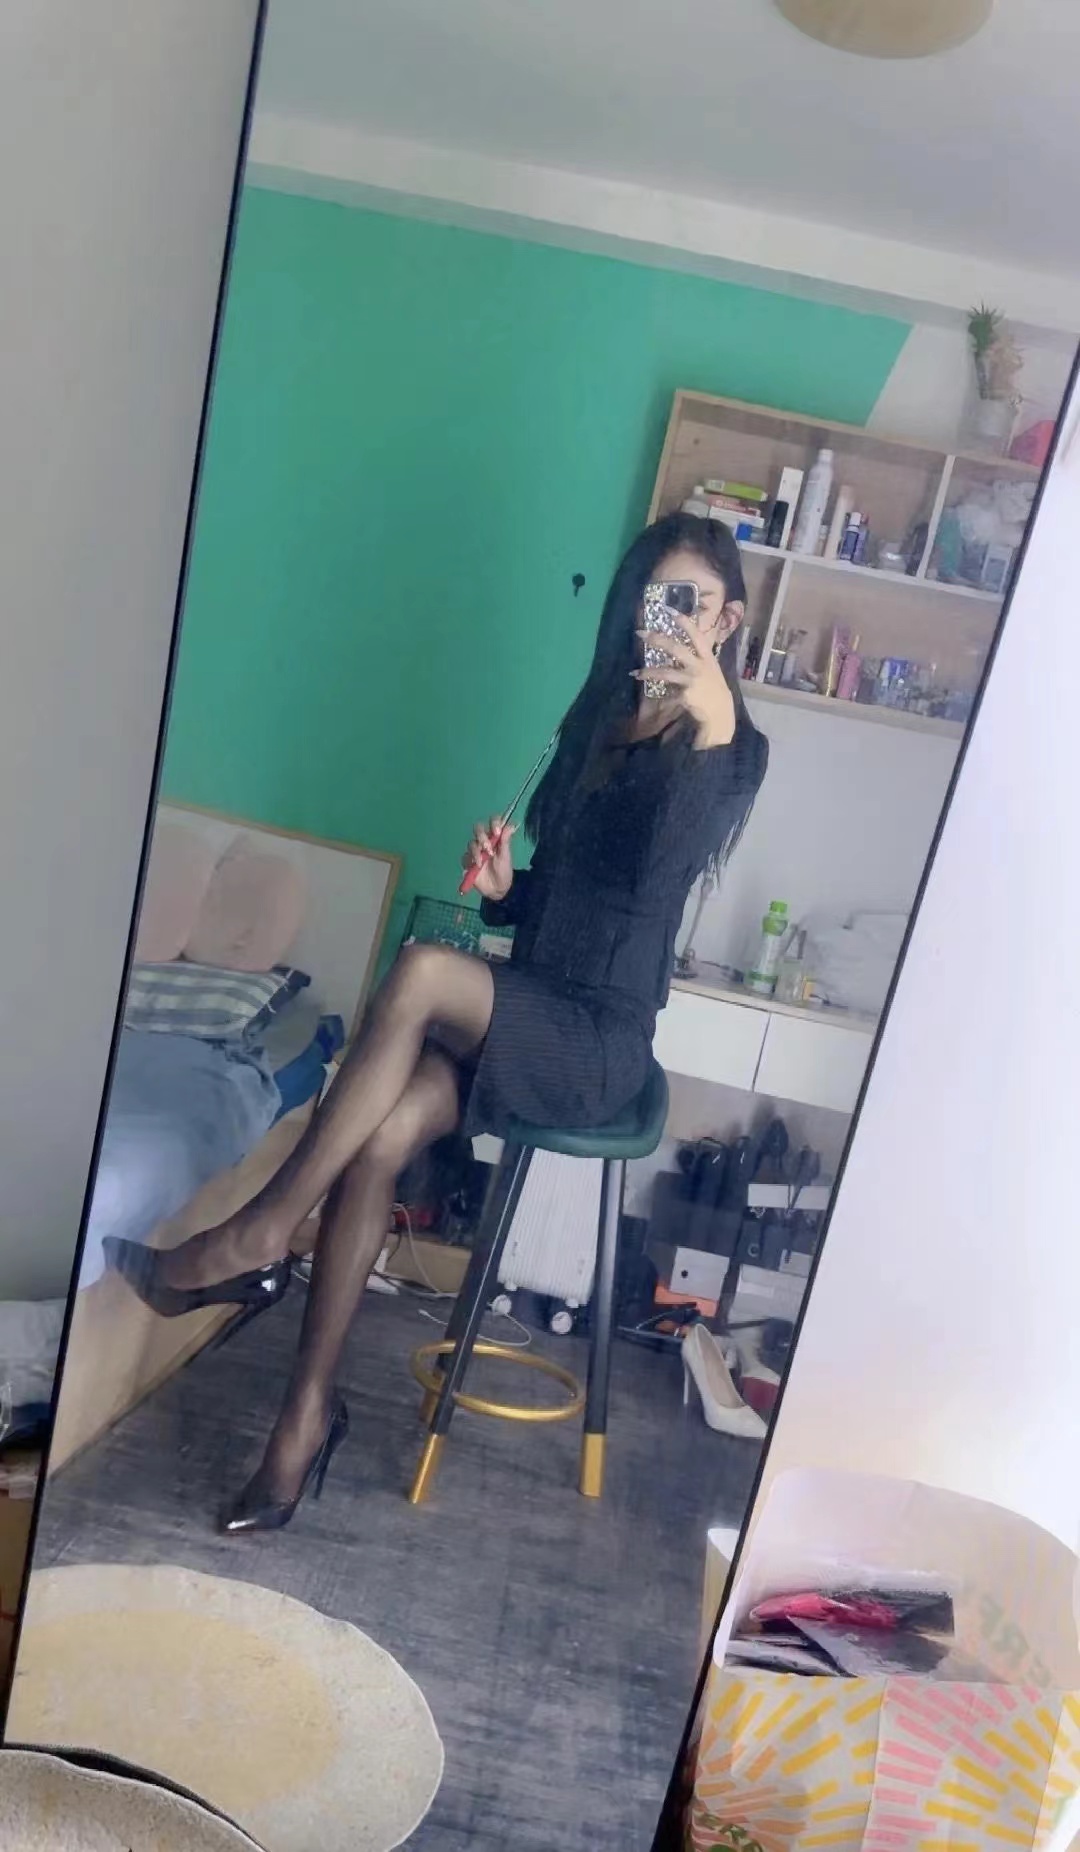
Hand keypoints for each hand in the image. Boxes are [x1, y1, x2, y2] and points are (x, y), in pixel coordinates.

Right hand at [461, 814, 516, 901]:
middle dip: (482, 836)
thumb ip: (506, 841)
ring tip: (483, 861)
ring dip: (477, 851)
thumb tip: (511, 825)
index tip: (497, 832)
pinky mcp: (468, 861)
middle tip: (488, 848)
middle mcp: (484, 841)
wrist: (497, 889)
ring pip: (471, 843)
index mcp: (495, 837)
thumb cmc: (504, 871)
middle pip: (478, 829)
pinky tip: (478, 867)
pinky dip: (471, 860)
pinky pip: (465, 856)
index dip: (494, 823)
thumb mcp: (506, 856)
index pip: (493, 822)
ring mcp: (475, 851)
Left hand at [635, 628, 736, 747]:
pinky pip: (668, 693)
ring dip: (648, 672)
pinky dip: (660, 696)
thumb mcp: (711, 670)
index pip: (696, 635)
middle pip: (676, 649)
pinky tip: (653, 699)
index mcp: (708, 658)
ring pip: (666, 672)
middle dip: (657, 639)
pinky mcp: (686, 695)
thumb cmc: (714, 690)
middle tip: (641, 633)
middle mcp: (700, 666)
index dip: (684, 622)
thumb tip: (682, 645)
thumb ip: (698, 658)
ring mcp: (693, 681)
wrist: (720, 714)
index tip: (669, 610)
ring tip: (635, 673)